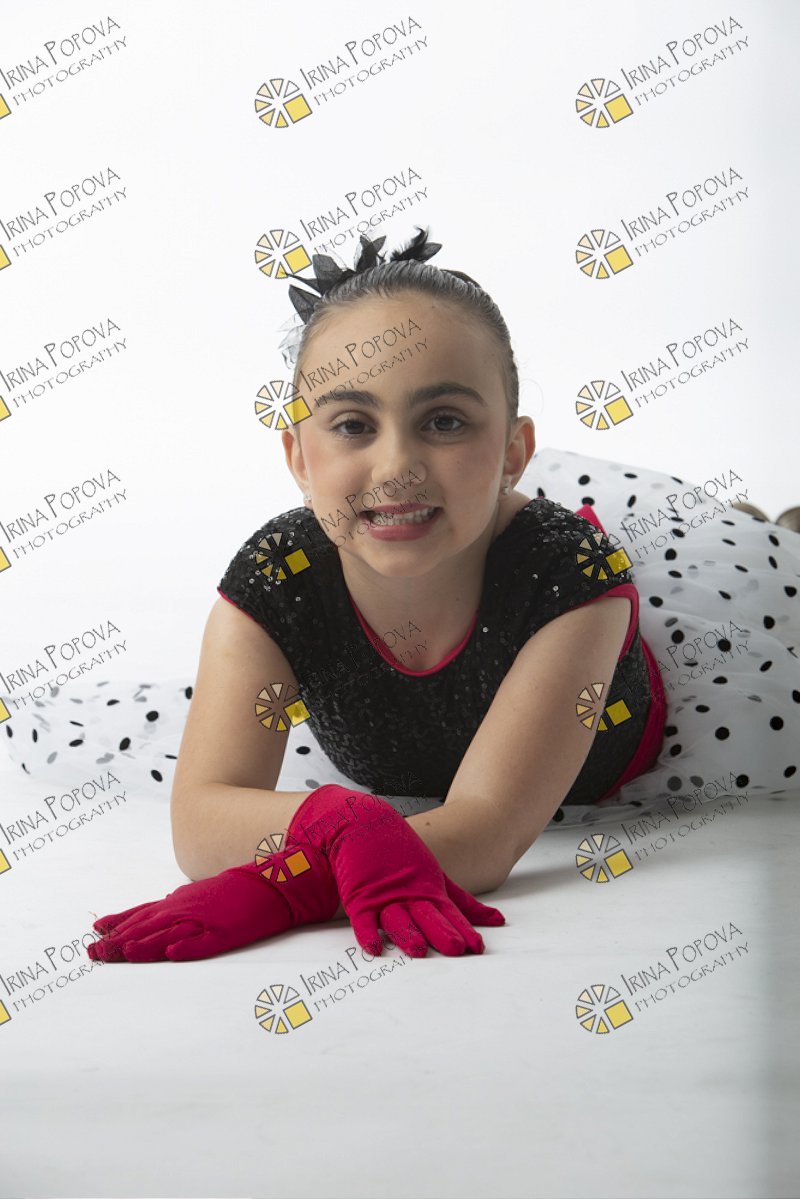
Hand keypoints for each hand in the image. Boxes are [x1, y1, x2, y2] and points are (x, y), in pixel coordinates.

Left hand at [86, 842, 338, 962]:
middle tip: (94, 952)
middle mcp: (190, 908)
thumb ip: (186, 898)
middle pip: (149, 925)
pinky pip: (205, 941)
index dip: (120, 922)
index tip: (96, 931)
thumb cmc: (244, 887)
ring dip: (143, 944)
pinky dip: (187, 947)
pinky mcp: (229, 930)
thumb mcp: (209, 890)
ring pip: (169, 933)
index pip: (145, 912)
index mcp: (185, 900)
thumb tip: (167, 899)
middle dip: (119, 940)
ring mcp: (208, 919)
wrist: (279, 879)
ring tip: (121, 953)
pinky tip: (170, 954)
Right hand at [288, 785, 505, 957]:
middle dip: (440, 932)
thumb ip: (464, 903)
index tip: (476, 947)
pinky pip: (363, 919)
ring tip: (418, 949)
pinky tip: (374, 947)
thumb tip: (498, 920)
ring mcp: (385, 897)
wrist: (364, 824)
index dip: (463, 930)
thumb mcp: (438, 877)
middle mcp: (410, 895)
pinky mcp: (360, 898)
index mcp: (430, 891)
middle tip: (455, 948)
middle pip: (427, 917)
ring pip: (397, 919)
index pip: (450, 914)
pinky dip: (367, 933)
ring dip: (407, 934)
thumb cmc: (403, 855)